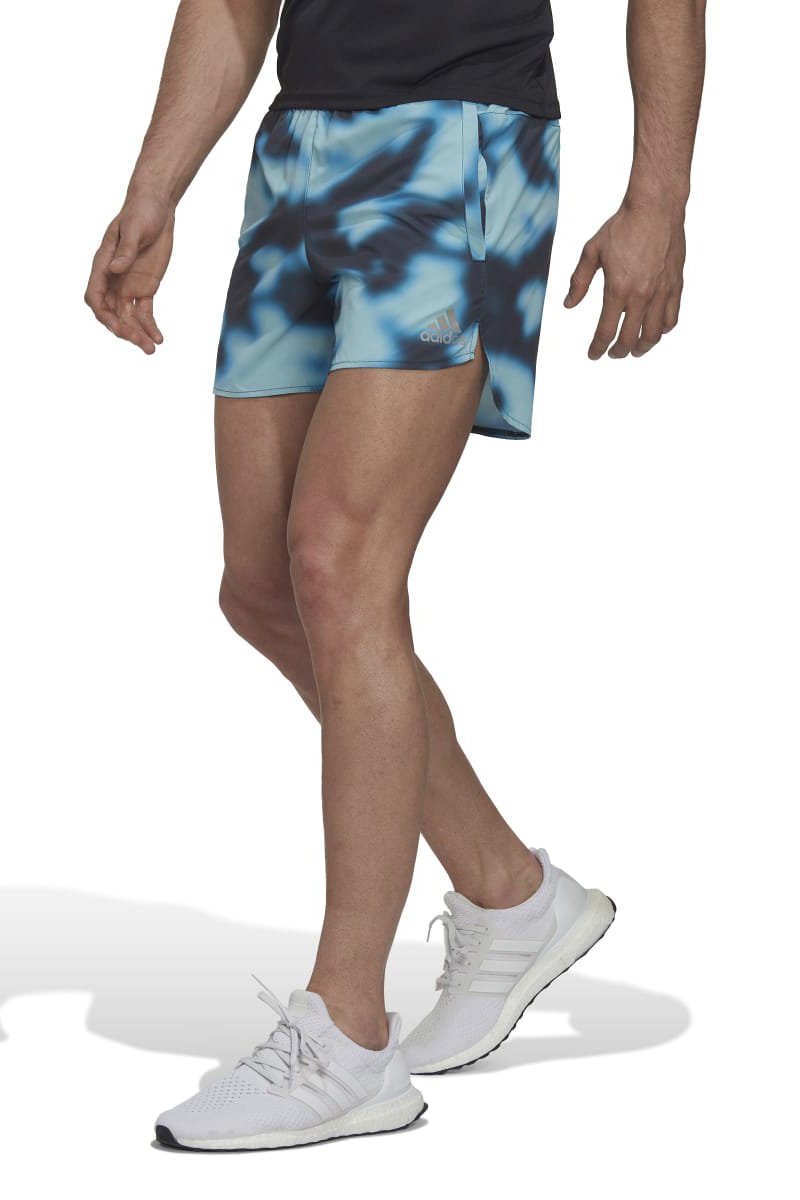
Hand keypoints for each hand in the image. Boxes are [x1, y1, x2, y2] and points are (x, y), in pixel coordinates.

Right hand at [85, 191, 174, 353]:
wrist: (157, 209)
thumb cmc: (141, 214)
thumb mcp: (134, 229)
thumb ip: (125, 251)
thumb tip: (116, 269)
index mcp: (103, 265)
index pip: (95, 297)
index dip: (103, 314)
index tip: (117, 327)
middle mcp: (113, 280)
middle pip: (111, 313)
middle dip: (123, 330)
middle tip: (141, 343)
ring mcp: (128, 286)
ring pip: (128, 317)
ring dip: (138, 334)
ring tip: (152, 349)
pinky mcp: (145, 289)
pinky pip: (145, 313)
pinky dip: (150, 326)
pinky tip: (159, 338)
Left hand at [564, 199, 685, 358]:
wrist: (655, 207)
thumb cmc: (623, 226)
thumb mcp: (592, 251)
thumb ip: (579, 281)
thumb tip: (568, 304)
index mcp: (618, 289)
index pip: (605, 332)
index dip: (597, 348)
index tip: (593, 354)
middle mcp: (641, 295)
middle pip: (630, 340)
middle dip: (619, 352)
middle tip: (613, 354)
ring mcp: (661, 292)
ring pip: (654, 335)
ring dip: (643, 347)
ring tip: (635, 349)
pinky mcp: (676, 285)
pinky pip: (672, 319)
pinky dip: (663, 331)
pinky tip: (655, 331)